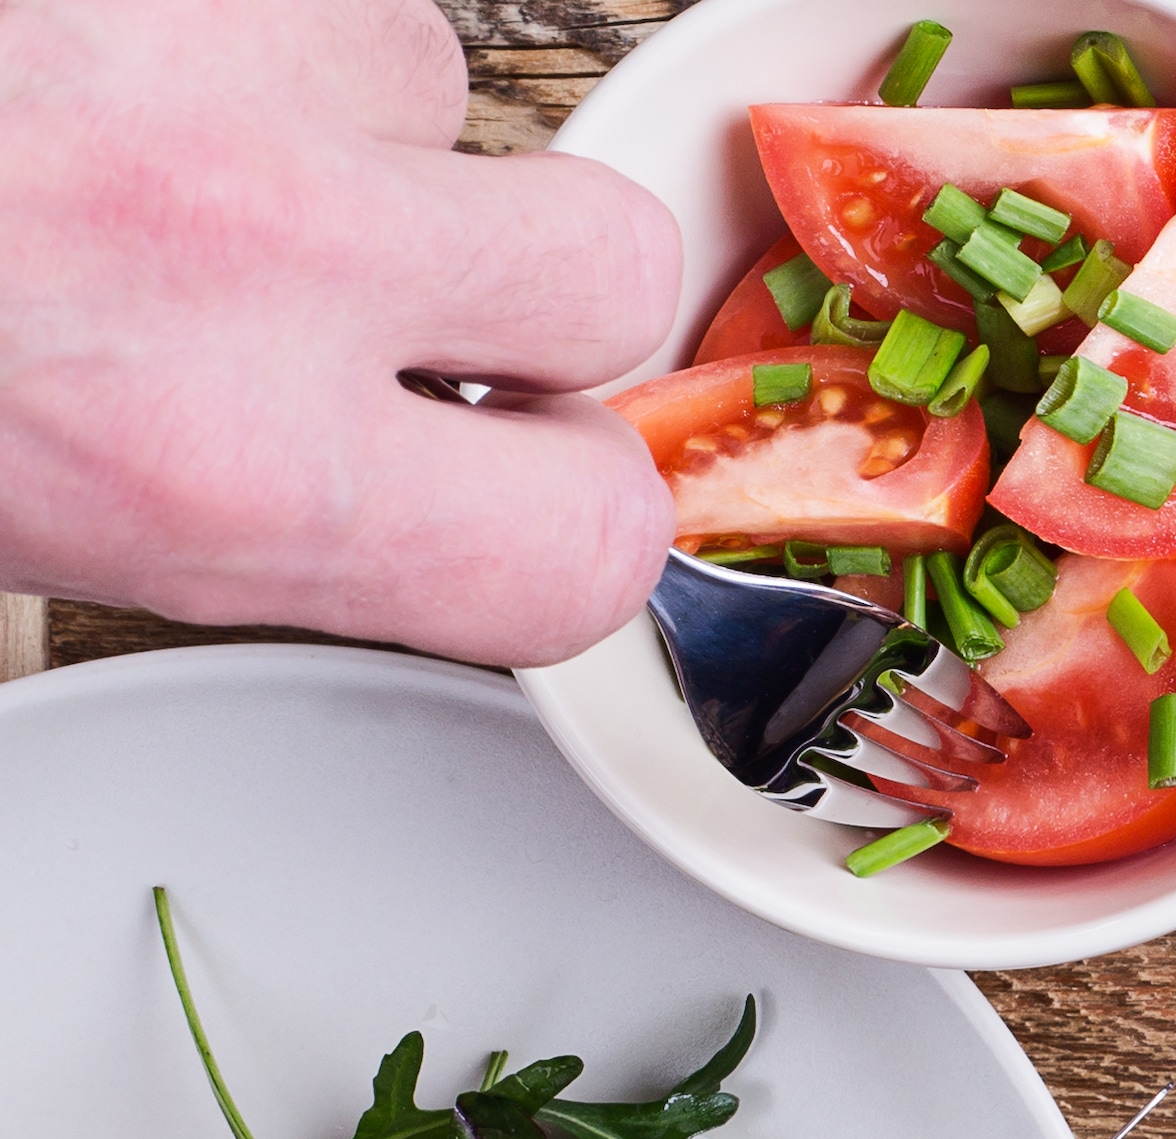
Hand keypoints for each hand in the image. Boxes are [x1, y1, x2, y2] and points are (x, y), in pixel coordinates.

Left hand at [0, 0, 677, 663]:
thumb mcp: (35, 523)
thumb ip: (256, 513)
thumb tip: (382, 501)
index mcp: (223, 472)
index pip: (589, 541)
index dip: (571, 517)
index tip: (525, 495)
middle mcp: (261, 254)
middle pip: (610, 269)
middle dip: (532, 289)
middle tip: (390, 306)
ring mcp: (222, 63)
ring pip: (440, 90)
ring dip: (348, 130)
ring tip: (179, 160)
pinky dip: (236, 29)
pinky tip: (125, 75)